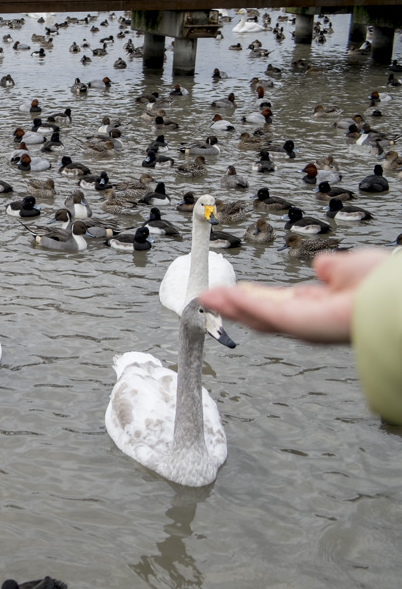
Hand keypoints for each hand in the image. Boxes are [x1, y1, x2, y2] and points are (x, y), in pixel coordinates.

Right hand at [197, 248, 390, 343]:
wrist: (395, 297)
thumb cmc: (385, 284)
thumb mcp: (351, 266)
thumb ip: (331, 267)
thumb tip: (322, 265)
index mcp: (320, 304)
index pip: (277, 302)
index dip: (251, 296)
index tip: (231, 290)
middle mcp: (308, 317)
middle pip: (259, 314)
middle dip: (231, 306)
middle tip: (207, 299)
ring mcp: (302, 323)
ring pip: (256, 316)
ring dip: (229, 307)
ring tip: (205, 299)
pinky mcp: (298, 322)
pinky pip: (263, 312)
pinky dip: (241, 304)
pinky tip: (222, 297)